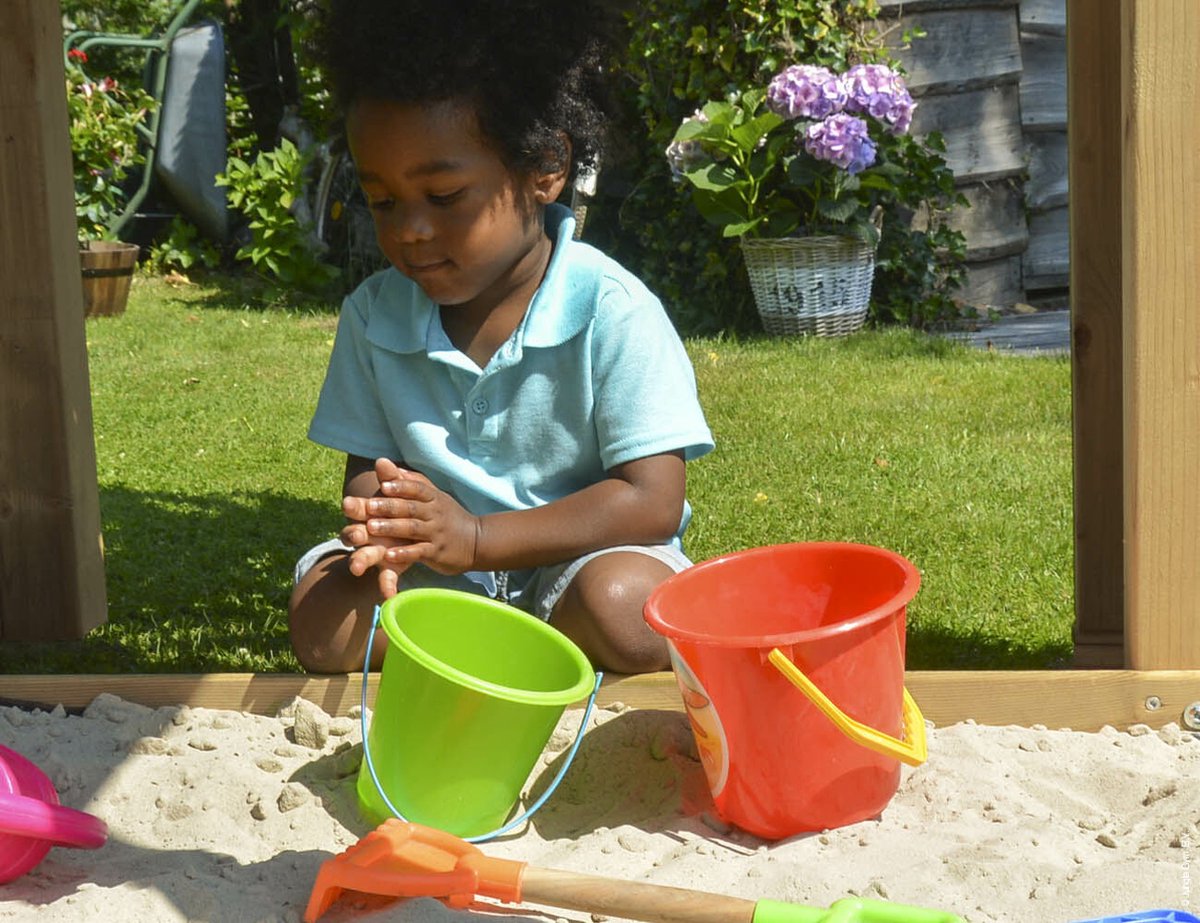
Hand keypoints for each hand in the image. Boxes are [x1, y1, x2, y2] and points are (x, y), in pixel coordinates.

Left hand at [342, 459, 480, 581]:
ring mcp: (436, 533)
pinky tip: (388, 555)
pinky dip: (404, 553)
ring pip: (413, 528)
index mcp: (434, 498)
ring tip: (371, 527)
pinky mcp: (437, 553)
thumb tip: (382, 462)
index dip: (402, 486)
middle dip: (390, 506)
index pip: (418, 489)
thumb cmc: (448, 516)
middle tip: (369, 506)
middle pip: (411, 507)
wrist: (477, 541)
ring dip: (392, 527)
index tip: (384, 484)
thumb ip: (408, 481)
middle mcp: (435, 514)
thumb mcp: (434, 496)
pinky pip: (419, 552)